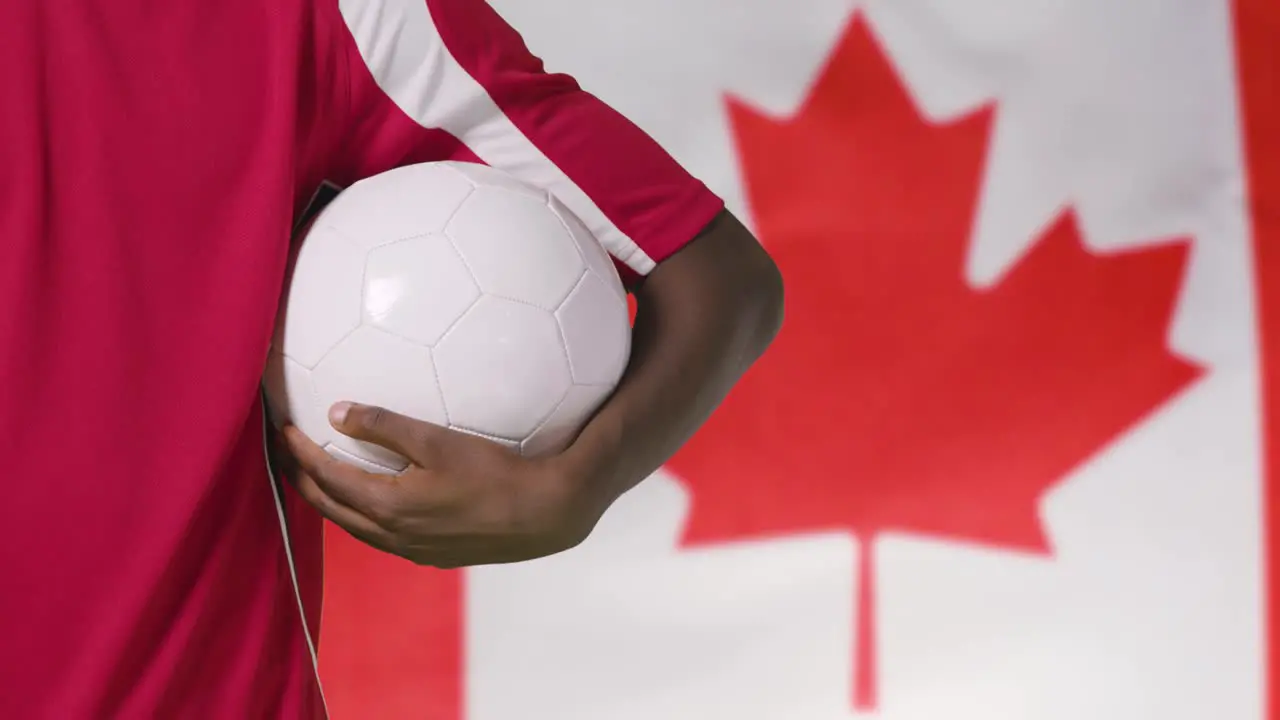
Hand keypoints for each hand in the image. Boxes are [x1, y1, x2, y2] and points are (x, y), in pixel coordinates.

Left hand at [276, 403, 611, 567]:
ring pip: (352, 526)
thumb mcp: (437, 440)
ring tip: (315, 476)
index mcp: (386, 506)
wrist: (544, 514)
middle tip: (284, 452)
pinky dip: (359, 514)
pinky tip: (369, 500)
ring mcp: (411, 550)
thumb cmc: (494, 472)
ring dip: (328, 499)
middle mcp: (390, 535)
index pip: (325, 477)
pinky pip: (379, 535)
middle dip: (300, 478)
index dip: (298, 451)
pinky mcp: (432, 555)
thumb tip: (337, 412)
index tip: (282, 427)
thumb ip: (385, 425)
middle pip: (328, 507)